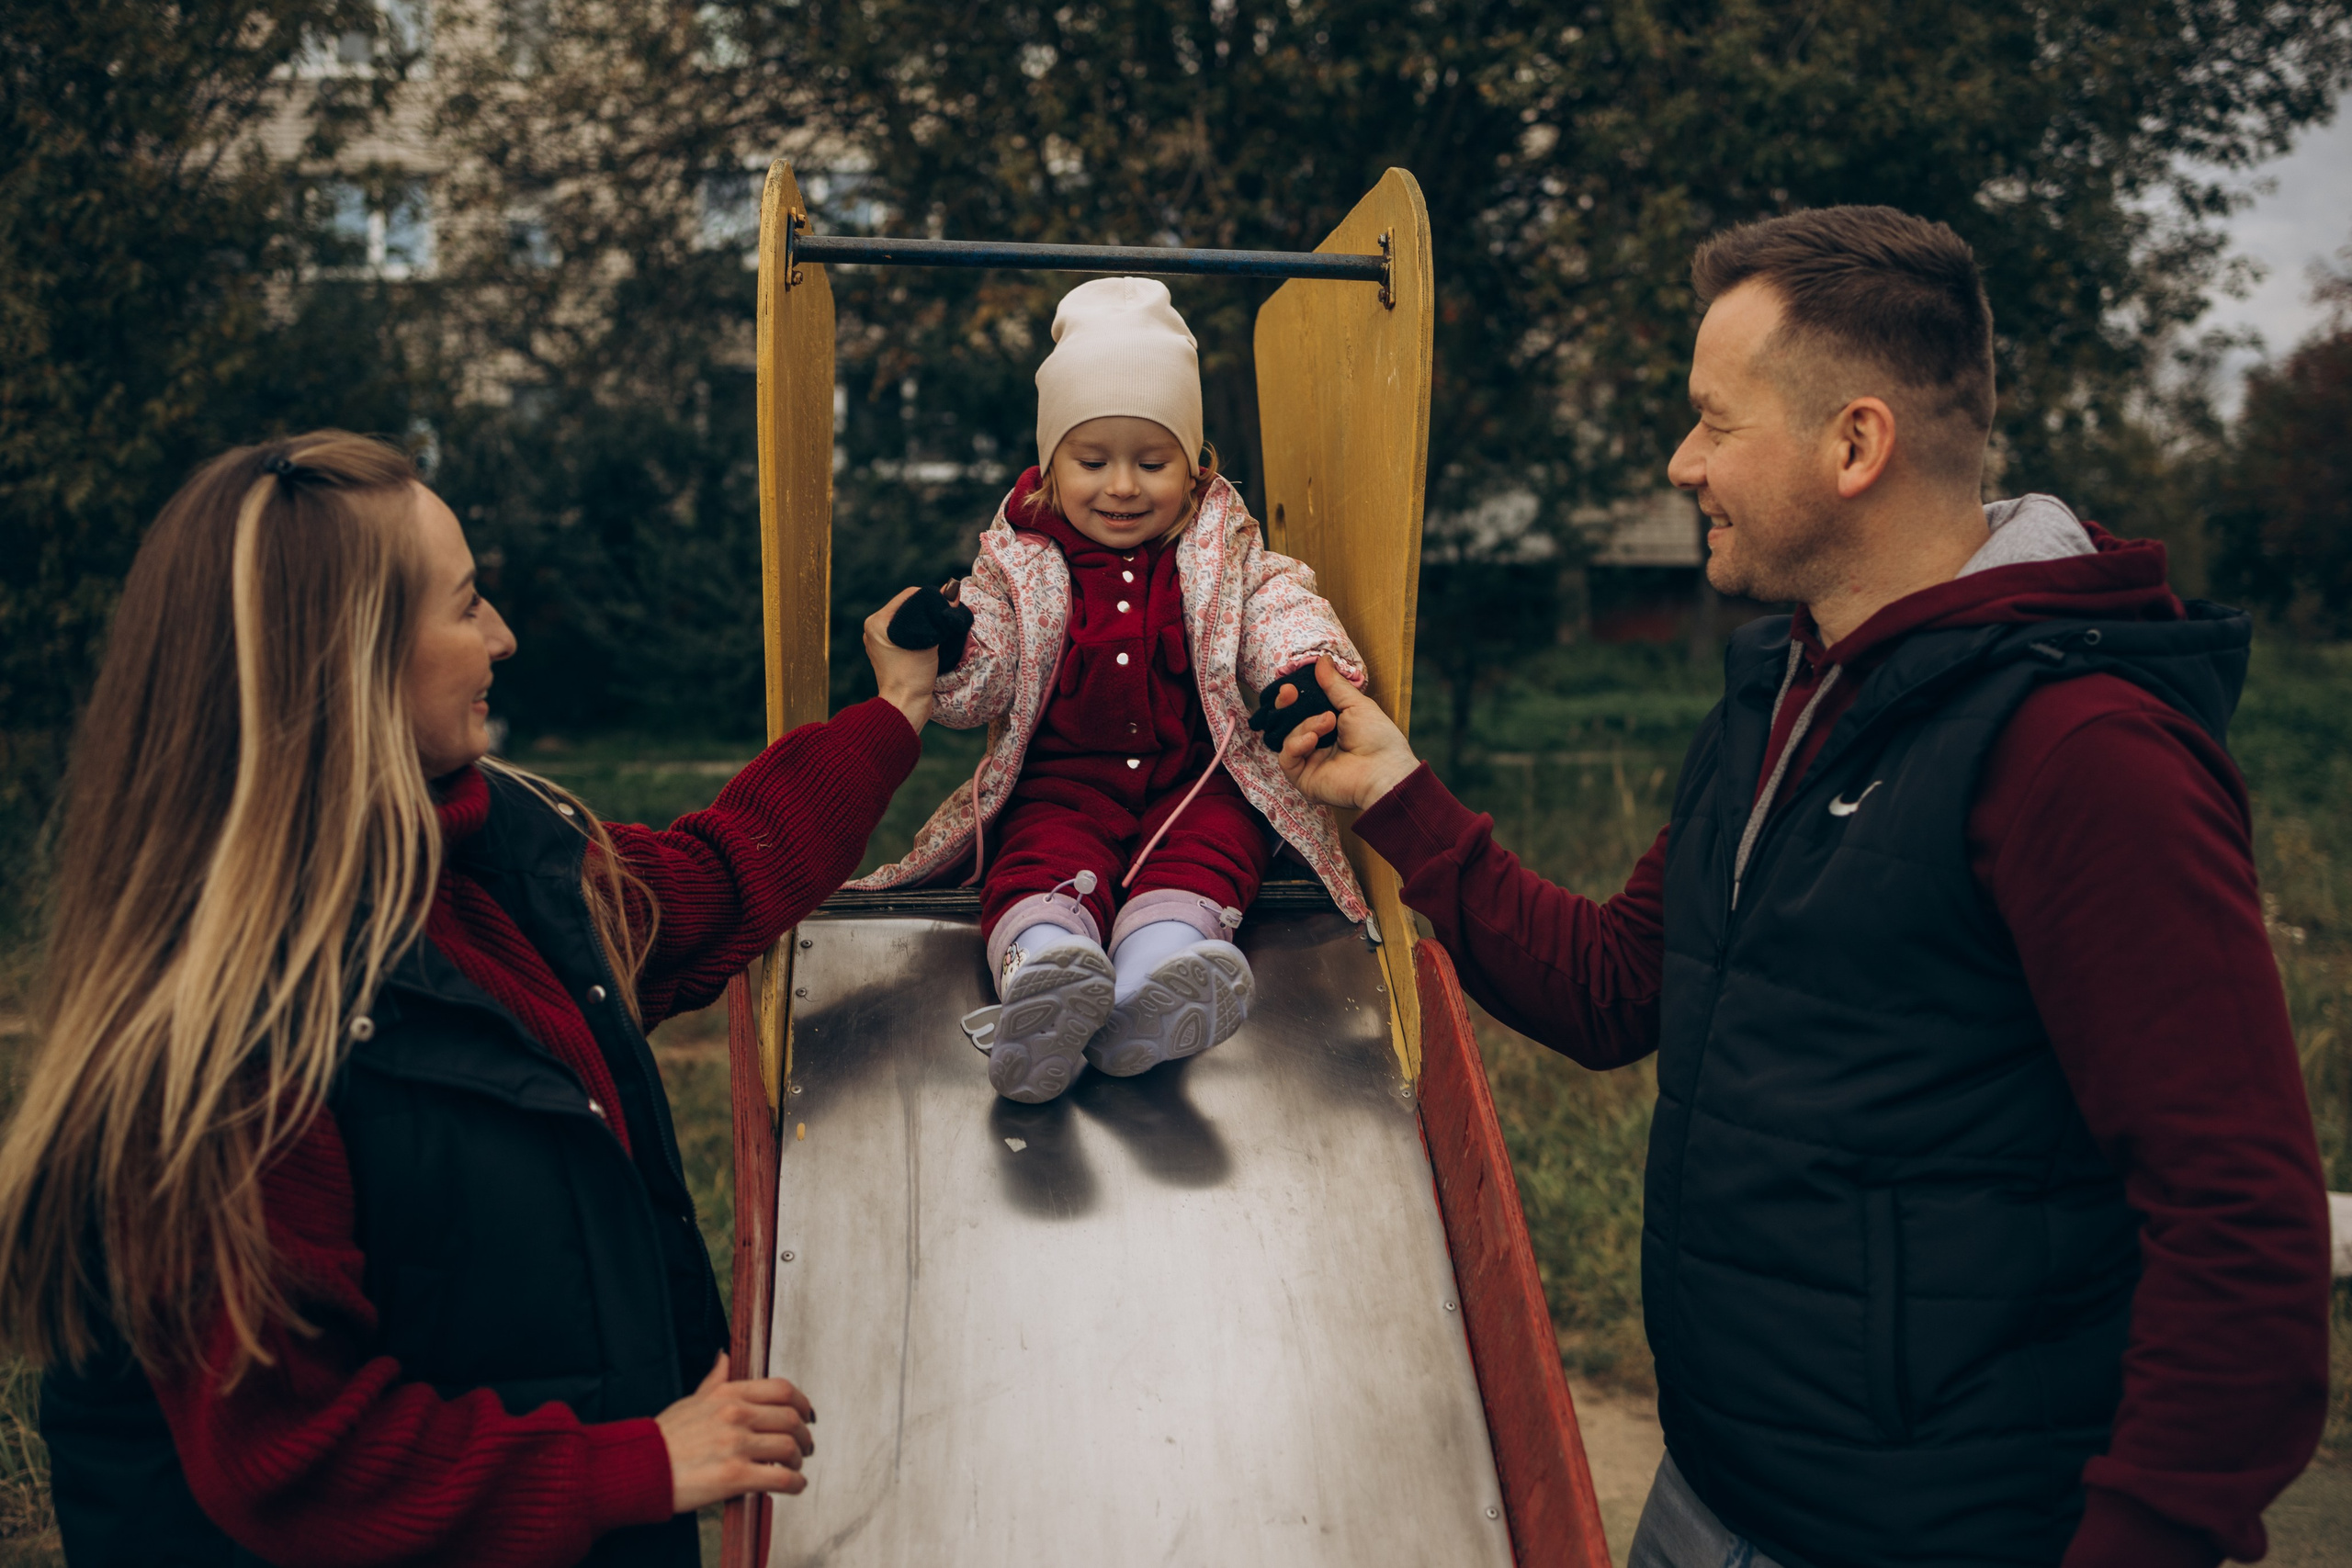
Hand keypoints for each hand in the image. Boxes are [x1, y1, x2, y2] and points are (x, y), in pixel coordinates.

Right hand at [657, 1352, 817, 1511]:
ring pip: (788, 1447)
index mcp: (728, 1394)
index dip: (803, 1402)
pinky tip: (794, 1486)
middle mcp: (736, 1414)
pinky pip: (780, 1478)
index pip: (782, 1390)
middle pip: (791, 1418)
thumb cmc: (663, 1438)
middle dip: (803, 1435)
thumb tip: (725, 1358)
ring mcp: (736, 1445)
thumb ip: (715, 1381)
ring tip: (795, 1467)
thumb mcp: (690, 1400)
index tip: (807, 1414)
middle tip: (804, 1445)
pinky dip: (795, 1483)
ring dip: (798, 1460)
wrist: (639, 1469)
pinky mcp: (734, 1476)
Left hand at [864, 587, 938, 731]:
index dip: (931, 597)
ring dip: (925, 621)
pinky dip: (919, 632)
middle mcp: (874, 628)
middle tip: (946, 617)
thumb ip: (939, 616)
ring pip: (908, 619)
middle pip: (908, 607)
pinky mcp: (887, 651)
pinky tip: (932, 638)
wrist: (905, 706)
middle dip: (928, 609)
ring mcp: (879, 640)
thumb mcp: (929, 642)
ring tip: (941, 628)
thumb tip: (952, 590)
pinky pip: (905, 632)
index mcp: (877, 622)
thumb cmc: (913, 675)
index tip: (948, 605)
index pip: (909, 596)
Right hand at [1275, 656, 1420, 811]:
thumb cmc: (1379, 738)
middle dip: (1286, 706)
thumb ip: (1335, 684)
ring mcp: (1309, 763)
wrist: (1386, 770)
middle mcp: (1317, 745)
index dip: (1293, 697)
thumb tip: (1322, 659)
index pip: (1301, 711)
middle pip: (1287, 724)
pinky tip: (1313, 739)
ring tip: (1328, 722)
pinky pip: (1287, 759)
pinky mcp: (1304, 779)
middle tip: (1289, 693)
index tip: (1291, 685)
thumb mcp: (1356, 704)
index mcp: (1329, 727)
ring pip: (1288, 738)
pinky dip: (1297, 744)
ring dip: (1305, 725)